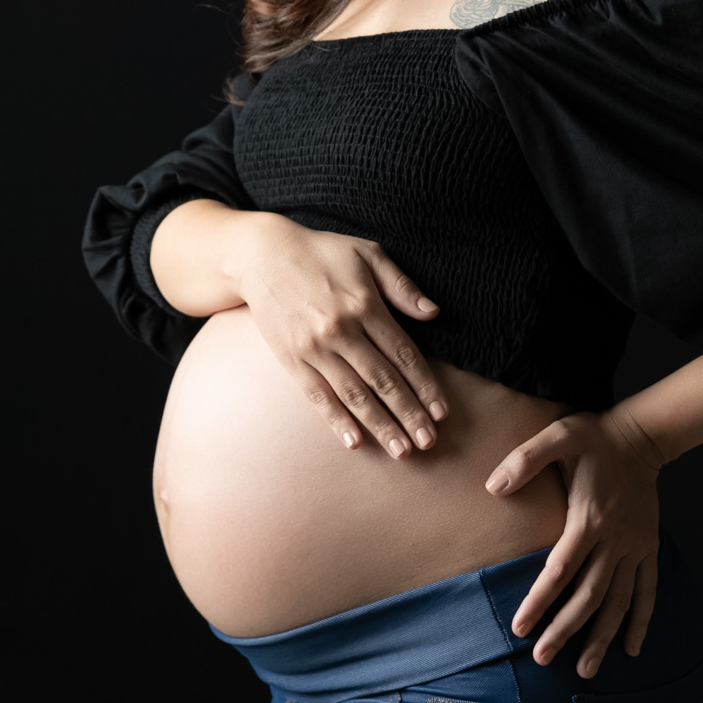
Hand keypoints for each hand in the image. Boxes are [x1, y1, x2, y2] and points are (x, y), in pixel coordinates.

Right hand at [233, 213, 450, 459]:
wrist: (260, 256)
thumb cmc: (321, 252)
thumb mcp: (368, 254)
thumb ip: (401, 286)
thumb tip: (433, 313)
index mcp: (365, 305)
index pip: (404, 354)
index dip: (425, 385)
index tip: (441, 412)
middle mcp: (342, 330)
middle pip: (383, 380)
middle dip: (409, 414)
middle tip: (429, 442)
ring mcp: (315, 348)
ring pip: (355, 394)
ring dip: (381, 425)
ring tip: (402, 451)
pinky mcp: (292, 360)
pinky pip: (318, 396)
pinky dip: (337, 420)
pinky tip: (355, 442)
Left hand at [485, 406, 662, 677]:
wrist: (642, 436)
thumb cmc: (594, 437)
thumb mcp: (558, 436)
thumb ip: (526, 459)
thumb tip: (493, 486)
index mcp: (589, 518)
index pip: (560, 569)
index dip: (539, 600)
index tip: (520, 628)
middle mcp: (614, 539)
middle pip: (589, 594)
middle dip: (566, 629)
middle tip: (543, 659)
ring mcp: (634, 547)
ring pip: (619, 601)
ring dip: (602, 637)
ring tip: (586, 671)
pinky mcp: (648, 547)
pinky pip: (647, 590)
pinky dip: (640, 620)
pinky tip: (631, 649)